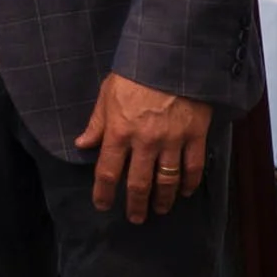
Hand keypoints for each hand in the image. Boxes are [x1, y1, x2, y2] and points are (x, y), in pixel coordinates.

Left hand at [74, 72, 212, 222]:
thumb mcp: (107, 95)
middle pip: (139, 183)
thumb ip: (96, 124)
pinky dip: (189, 184)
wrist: (170, 58)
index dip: (104, 193)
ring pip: (167, 181)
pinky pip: (192, 168)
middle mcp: (144, 142)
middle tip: (135, 218)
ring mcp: (172, 141)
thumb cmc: (134, 75)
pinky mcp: (195, 136)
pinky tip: (185, 192)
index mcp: (119, 131)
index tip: (102, 206)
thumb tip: (82, 145)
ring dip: (162, 200)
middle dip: (135, 205)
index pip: (108, 171)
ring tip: (159, 210)